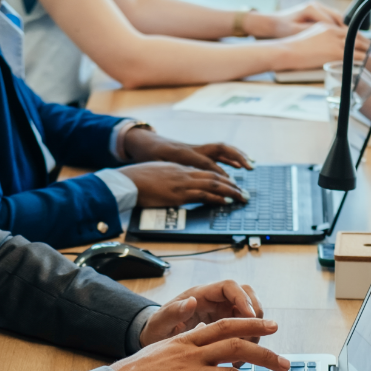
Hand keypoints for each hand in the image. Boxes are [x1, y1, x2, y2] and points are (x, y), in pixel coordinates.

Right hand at [112, 317, 288, 370]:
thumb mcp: (163, 349)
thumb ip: (186, 344)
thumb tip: (203, 336)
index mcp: (186, 341)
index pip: (225, 326)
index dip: (251, 325)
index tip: (271, 326)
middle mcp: (191, 354)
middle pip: (237, 347)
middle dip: (266, 354)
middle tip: (285, 363)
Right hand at [119, 163, 248, 208]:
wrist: (127, 181)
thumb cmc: (136, 179)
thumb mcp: (156, 174)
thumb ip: (168, 179)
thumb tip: (173, 188)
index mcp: (178, 168)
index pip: (205, 172)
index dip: (220, 178)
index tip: (230, 184)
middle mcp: (183, 173)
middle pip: (213, 176)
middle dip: (231, 185)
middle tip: (243, 193)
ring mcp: (181, 183)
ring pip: (212, 184)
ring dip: (229, 191)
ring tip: (241, 197)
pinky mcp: (178, 195)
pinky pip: (202, 195)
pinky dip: (216, 197)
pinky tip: (225, 201)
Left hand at [122, 127, 253, 174]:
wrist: (144, 142)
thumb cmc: (148, 156)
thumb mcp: (154, 165)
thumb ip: (168, 172)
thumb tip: (181, 182)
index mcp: (182, 153)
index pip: (205, 162)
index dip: (218, 172)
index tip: (230, 182)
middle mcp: (192, 148)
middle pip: (219, 149)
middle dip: (236, 157)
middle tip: (249, 167)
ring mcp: (196, 148)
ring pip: (220, 148)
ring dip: (237, 155)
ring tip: (251, 164)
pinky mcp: (197, 150)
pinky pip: (216, 152)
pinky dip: (229, 157)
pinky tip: (239, 165)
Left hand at [140, 282, 263, 345]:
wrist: (156, 340)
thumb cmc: (158, 328)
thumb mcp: (161, 322)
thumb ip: (174, 313)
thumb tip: (190, 302)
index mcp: (200, 294)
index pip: (229, 287)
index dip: (242, 299)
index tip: (249, 317)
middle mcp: (215, 301)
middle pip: (247, 297)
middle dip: (255, 316)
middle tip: (254, 338)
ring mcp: (223, 313)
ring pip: (250, 314)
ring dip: (253, 333)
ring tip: (244, 355)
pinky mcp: (227, 328)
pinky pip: (245, 331)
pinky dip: (247, 344)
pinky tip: (236, 362)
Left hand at [247, 2, 344, 38]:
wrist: (272, 23)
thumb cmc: (282, 28)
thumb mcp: (296, 31)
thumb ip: (312, 32)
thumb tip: (328, 36)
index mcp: (312, 8)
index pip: (332, 21)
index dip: (341, 32)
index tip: (349, 42)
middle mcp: (316, 5)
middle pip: (337, 17)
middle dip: (347, 30)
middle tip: (357, 41)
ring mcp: (317, 7)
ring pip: (336, 18)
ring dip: (344, 29)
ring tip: (353, 41)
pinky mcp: (316, 12)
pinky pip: (331, 19)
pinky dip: (337, 28)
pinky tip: (342, 38)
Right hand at [269, 21, 370, 72]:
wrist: (285, 51)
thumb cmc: (290, 49)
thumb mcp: (308, 40)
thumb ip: (320, 42)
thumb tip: (324, 51)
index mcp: (326, 26)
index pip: (347, 30)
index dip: (358, 37)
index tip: (364, 42)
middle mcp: (333, 30)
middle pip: (355, 36)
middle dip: (366, 44)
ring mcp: (334, 41)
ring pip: (357, 45)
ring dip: (368, 51)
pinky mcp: (334, 51)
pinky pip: (354, 55)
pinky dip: (364, 59)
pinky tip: (369, 63)